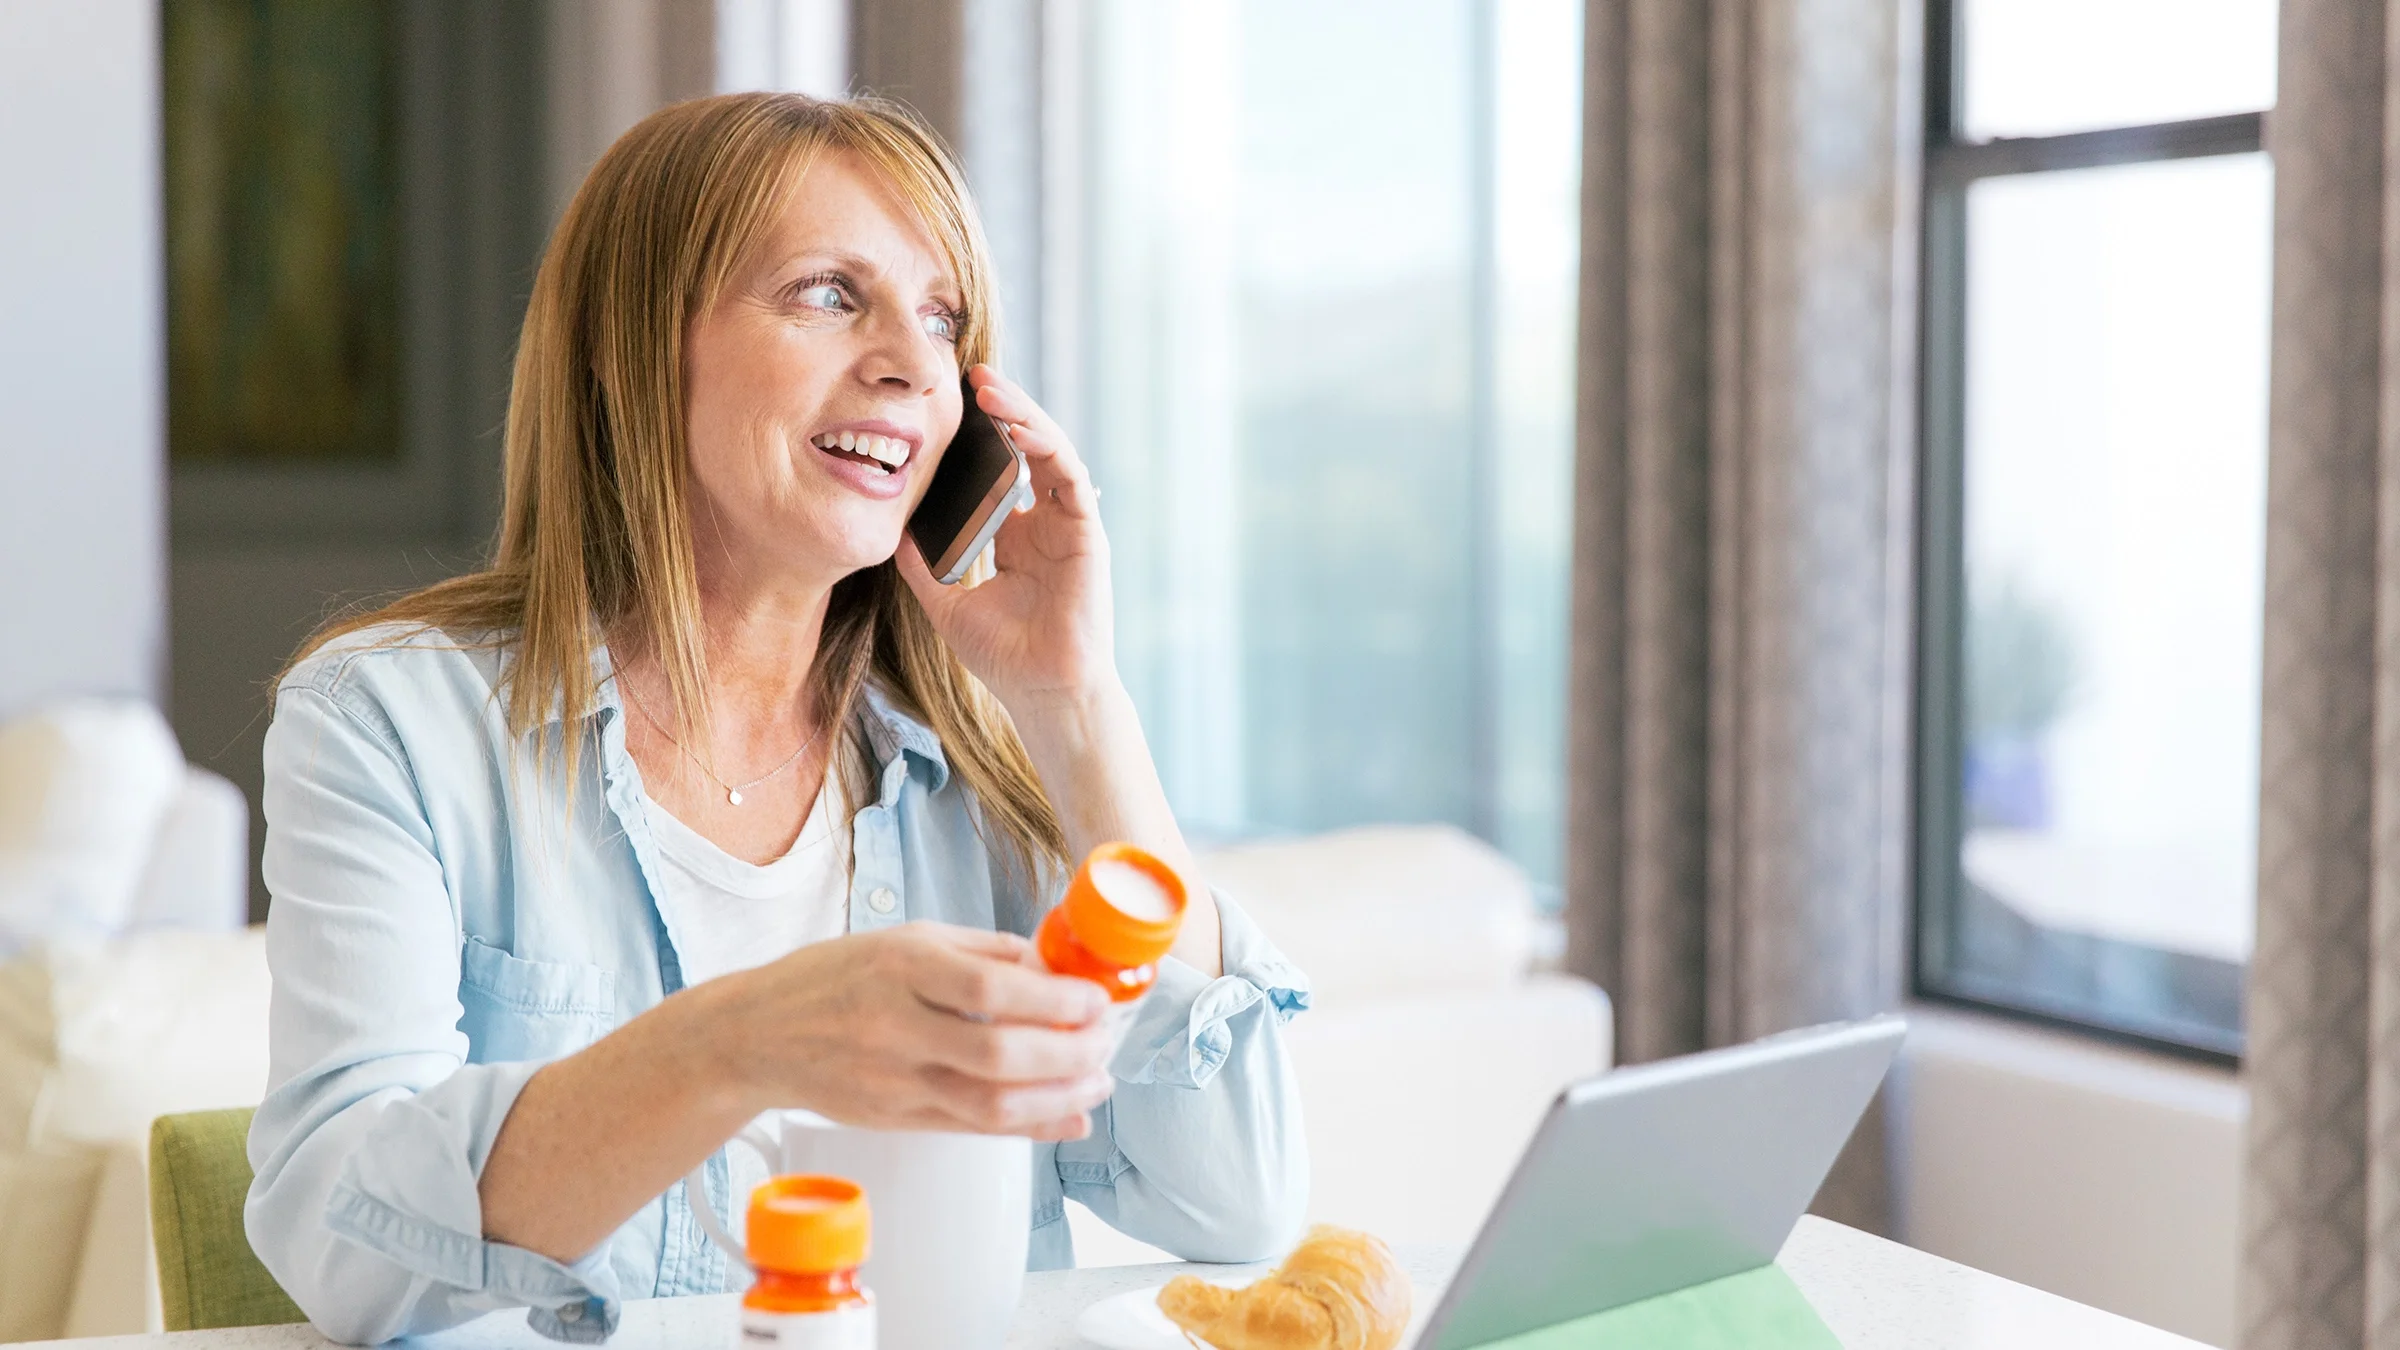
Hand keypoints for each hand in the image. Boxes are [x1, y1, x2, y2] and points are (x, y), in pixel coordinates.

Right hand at [701, 922, 1117, 1140]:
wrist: (755, 1035)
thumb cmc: (834, 978)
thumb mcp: (903, 938)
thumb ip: (980, 950)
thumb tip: (1052, 964)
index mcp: (901, 966)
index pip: (992, 988)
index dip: (1055, 999)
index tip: (1097, 1001)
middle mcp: (895, 1025)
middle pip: (997, 1054)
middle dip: (1068, 1053)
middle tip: (1105, 1043)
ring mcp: (892, 1080)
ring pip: (989, 1103)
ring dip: (1057, 1097)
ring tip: (1098, 1082)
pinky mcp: (894, 1118)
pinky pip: (972, 1128)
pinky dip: (1029, 1126)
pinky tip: (1068, 1117)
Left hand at [897, 365, 1113, 706]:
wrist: (1041, 690)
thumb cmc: (1003, 656)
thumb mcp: (946, 600)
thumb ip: (923, 562)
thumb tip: (890, 527)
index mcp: (1018, 536)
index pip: (1002, 469)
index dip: (979, 435)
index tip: (945, 406)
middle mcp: (1045, 523)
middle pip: (1026, 448)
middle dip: (1001, 409)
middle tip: (968, 376)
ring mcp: (1068, 524)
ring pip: (1049, 449)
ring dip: (1022, 413)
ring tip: (988, 388)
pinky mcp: (1086, 529)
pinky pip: (1067, 472)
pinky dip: (1043, 442)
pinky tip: (1016, 423)